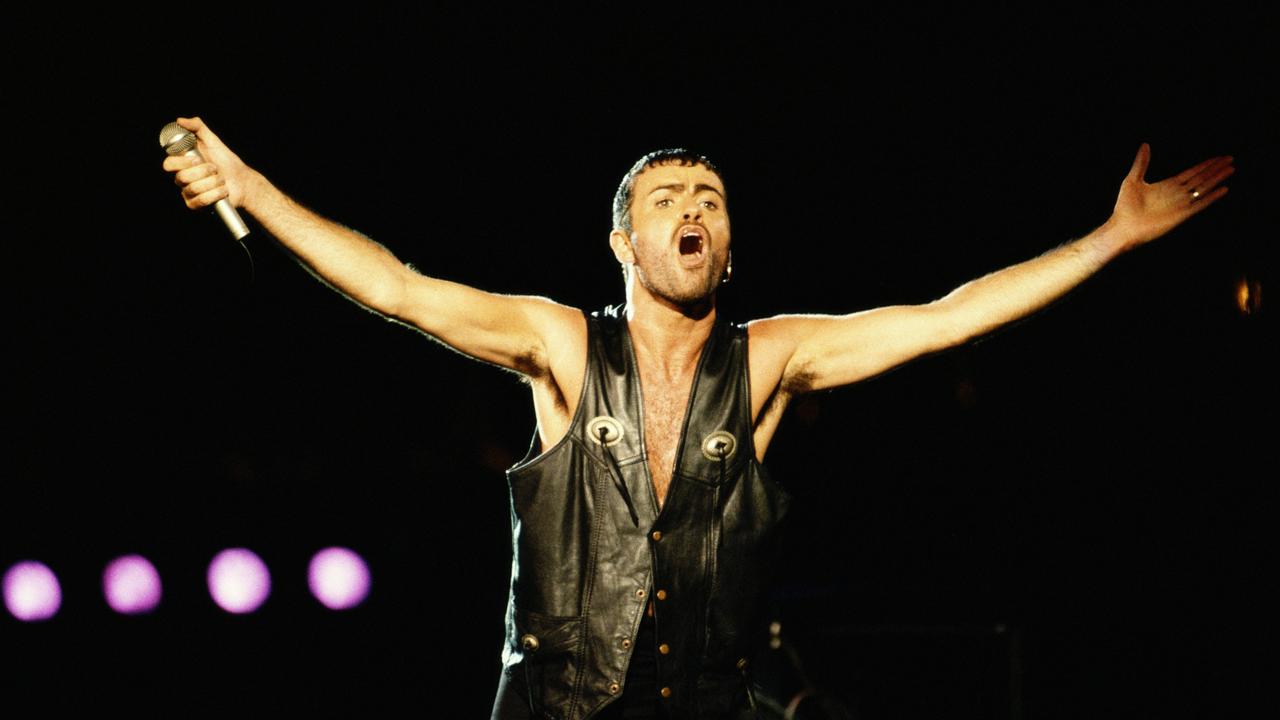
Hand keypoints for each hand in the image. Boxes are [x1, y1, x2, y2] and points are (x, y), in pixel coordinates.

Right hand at [162, 116, 255, 211]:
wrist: (242, 181)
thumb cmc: (226, 161)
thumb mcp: (213, 140)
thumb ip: (197, 127)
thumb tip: (180, 120)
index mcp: (182, 164)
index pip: (168, 164)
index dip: (182, 162)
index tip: (197, 158)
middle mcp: (182, 179)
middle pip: (181, 177)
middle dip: (203, 172)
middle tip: (215, 168)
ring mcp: (188, 193)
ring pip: (193, 189)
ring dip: (213, 182)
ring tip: (222, 180)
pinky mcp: (196, 205)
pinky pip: (200, 201)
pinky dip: (216, 194)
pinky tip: (223, 191)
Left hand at [1108, 143, 1233, 250]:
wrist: (1122, 227)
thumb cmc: (1125, 207)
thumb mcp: (1132, 180)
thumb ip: (1141, 163)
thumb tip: (1145, 145)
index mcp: (1168, 185)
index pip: (1192, 172)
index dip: (1205, 165)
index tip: (1218, 157)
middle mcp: (1177, 194)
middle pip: (1201, 178)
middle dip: (1216, 168)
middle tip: (1230, 159)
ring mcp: (1180, 204)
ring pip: (1203, 188)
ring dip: (1217, 179)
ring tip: (1231, 169)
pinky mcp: (1181, 215)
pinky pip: (1200, 204)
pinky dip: (1211, 197)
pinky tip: (1223, 189)